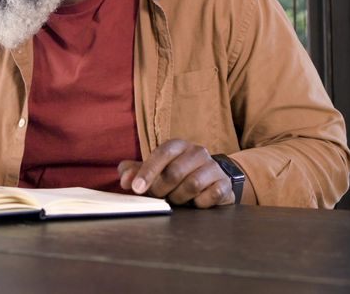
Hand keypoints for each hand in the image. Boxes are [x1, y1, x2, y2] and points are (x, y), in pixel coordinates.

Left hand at [117, 139, 234, 207]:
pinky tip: (195, 203)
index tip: (136, 189)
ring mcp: (213, 167)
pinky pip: (210, 196)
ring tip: (176, 199)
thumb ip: (135, 172)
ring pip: (192, 185)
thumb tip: (125, 181)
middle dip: (161, 189)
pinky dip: (198, 203)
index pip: (162, 153)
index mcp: (178, 146)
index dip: (148, 171)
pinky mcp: (224, 184)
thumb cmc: (177, 175)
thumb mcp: (154, 171)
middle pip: (175, 172)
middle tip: (158, 197)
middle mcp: (197, 152)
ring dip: (179, 197)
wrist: (212, 180)